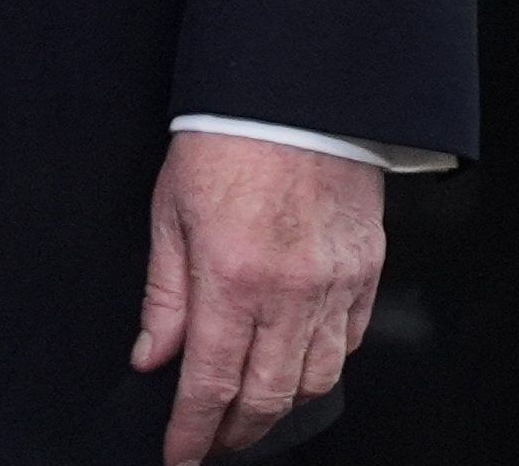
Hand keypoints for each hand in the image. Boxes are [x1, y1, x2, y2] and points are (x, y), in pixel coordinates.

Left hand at [130, 131, 380, 461]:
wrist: (299, 89)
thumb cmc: (230, 137)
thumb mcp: (170, 211)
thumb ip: (164, 293)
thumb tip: (152, 354)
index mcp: (231, 279)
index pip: (210, 384)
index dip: (193, 432)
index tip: (181, 455)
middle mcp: (288, 292)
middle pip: (267, 397)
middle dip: (237, 432)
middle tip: (215, 441)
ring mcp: (334, 284)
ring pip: (315, 379)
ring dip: (283, 406)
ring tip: (257, 409)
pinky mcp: (366, 269)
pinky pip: (351, 340)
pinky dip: (326, 363)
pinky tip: (302, 362)